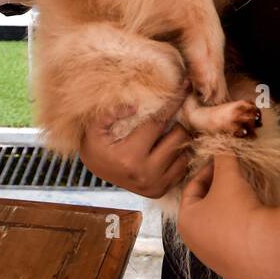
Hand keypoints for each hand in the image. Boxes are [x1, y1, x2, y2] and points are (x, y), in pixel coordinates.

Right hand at [79, 83, 191, 198]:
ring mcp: (155, 185)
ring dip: (180, 141)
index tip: (185, 87)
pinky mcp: (160, 191)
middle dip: (177, 123)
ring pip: (184, 155)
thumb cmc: (96, 145)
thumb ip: (110, 113)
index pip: (158, 123)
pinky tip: (170, 147)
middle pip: (178, 139)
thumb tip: (135, 106)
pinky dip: (180, 156)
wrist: (95, 170)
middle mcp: (145, 174)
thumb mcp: (94, 127)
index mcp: (130, 157)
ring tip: (171, 132)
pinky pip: (183, 170)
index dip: (173, 103)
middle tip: (173, 116)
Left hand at [175, 151, 269, 278]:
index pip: (191, 189)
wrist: (267, 249)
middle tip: (234, 178)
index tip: (222, 162)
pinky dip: (241, 229)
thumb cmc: (239, 211)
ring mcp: (214, 259)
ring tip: (245, 197)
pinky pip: (234, 243)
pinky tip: (254, 220)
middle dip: (218, 191)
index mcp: (186, 222)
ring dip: (229, 210)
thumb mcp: (230, 177)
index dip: (207, 171)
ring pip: (218, 226)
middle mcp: (195, 244)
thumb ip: (224, 158)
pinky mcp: (234, 270)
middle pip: (204, 208)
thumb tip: (224, 144)